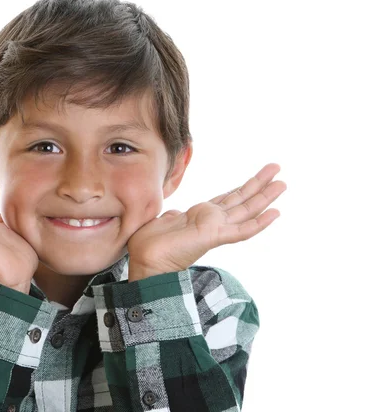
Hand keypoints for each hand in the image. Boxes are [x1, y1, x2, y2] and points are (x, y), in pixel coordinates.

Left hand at [127, 163, 286, 280]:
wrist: (145, 260)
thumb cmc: (150, 243)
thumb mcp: (164, 221)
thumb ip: (174, 216)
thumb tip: (174, 213)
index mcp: (201, 216)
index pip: (227, 198)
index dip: (243, 187)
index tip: (258, 176)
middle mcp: (212, 221)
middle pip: (242, 199)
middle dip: (260, 184)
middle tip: (278, 169)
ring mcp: (216, 229)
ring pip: (246, 210)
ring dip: (265, 197)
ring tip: (283, 183)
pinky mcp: (214, 237)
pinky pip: (241, 231)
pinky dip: (259, 223)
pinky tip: (275, 213)